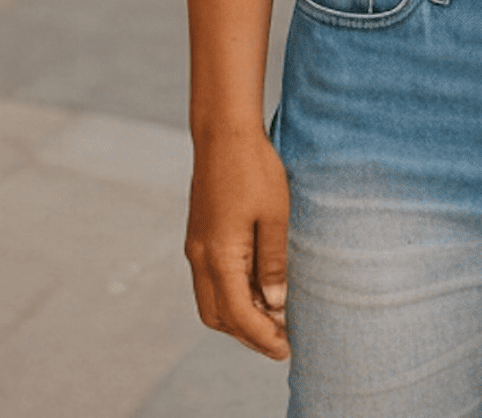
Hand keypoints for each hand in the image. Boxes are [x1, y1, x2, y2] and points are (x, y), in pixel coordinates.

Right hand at [184, 128, 291, 358]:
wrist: (224, 132)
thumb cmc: (255, 168)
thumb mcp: (275, 215)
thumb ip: (273, 262)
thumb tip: (275, 304)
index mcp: (220, 256)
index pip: (238, 315)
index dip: (261, 337)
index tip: (285, 349)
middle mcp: (200, 257)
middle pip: (218, 316)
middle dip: (248, 334)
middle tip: (281, 338)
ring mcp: (196, 247)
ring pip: (211, 301)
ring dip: (239, 316)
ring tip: (273, 317)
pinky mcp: (200, 236)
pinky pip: (210, 280)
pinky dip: (232, 294)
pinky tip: (258, 287)